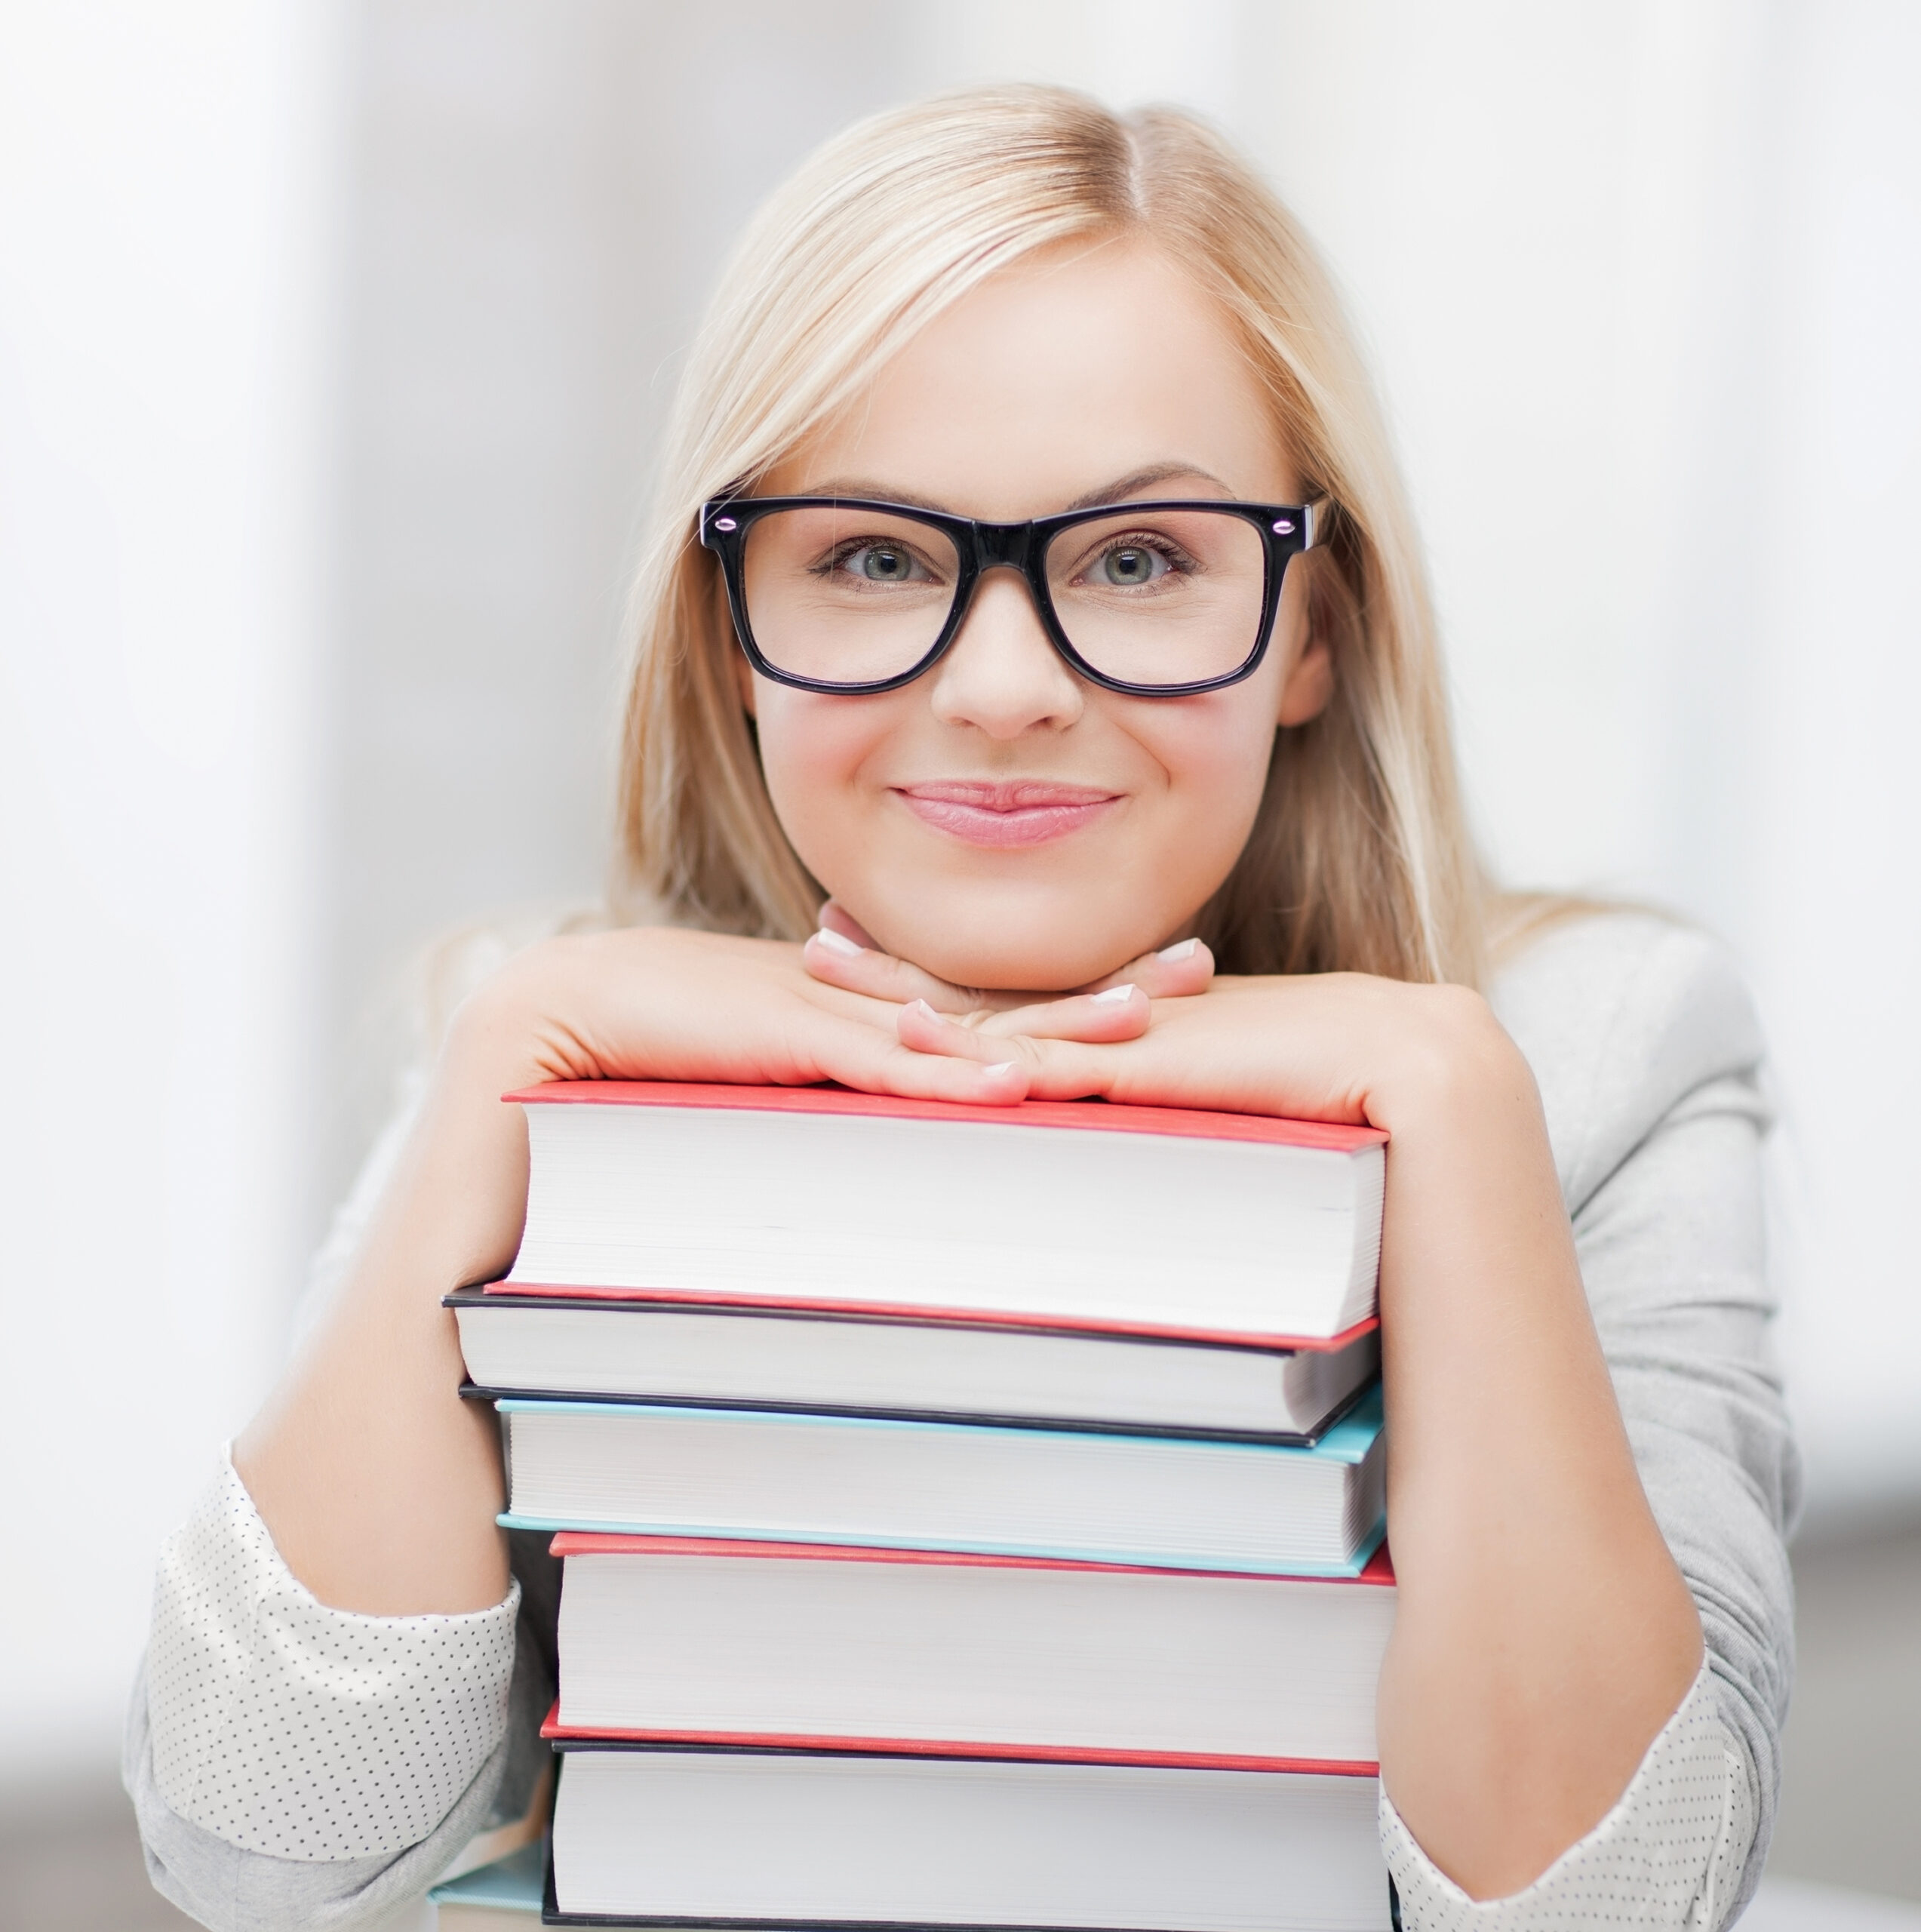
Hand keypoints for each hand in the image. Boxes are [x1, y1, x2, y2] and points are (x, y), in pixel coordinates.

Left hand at [805, 901, 1485, 1128]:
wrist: (1426, 1074)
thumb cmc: (1339, 1092)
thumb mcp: (1227, 1086)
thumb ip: (1166, 1095)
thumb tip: (1104, 1117)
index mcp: (1139, 1011)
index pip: (1020, 989)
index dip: (944, 974)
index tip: (872, 949)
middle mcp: (1131, 1008)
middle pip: (996, 987)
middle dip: (904, 969)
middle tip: (819, 944)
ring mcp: (1148, 1029)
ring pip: (1018, 1014)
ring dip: (931, 1007)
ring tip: (845, 988)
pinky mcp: (1173, 1061)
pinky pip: (1077, 1061)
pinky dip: (1012, 1060)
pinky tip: (949, 1061)